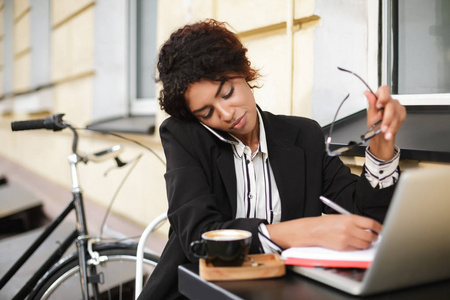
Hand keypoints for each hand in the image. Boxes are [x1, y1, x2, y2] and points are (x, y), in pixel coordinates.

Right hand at [266, 215, 381, 250]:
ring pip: (365, 244)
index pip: (371, 224)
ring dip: (366, 244)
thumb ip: (356, 222)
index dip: (379, 228)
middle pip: (371, 236)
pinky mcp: (343, 247)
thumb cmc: (327, 223)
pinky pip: (356, 249)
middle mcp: (349, 228)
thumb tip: (371, 228)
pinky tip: (353, 244)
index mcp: (350, 218)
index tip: (381, 230)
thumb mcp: (342, 217)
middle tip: (374, 237)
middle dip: (375, 238)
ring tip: (363, 241)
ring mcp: (346, 239)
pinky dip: (357, 248)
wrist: (313, 230)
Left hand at [365, 86, 405, 160]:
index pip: (384, 90)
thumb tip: (367, 93)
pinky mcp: (402, 114)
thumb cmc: (374, 125)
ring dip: (390, 126)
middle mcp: (390, 101)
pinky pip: (399, 120)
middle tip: (383, 127)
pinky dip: (394, 128)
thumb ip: (371, 103)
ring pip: (396, 114)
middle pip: (391, 105)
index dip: (382, 97)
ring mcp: (397, 107)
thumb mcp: (370, 115)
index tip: (378, 105)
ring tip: (385, 133)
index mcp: (380, 98)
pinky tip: (390, 133)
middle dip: (387, 118)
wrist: (380, 136)